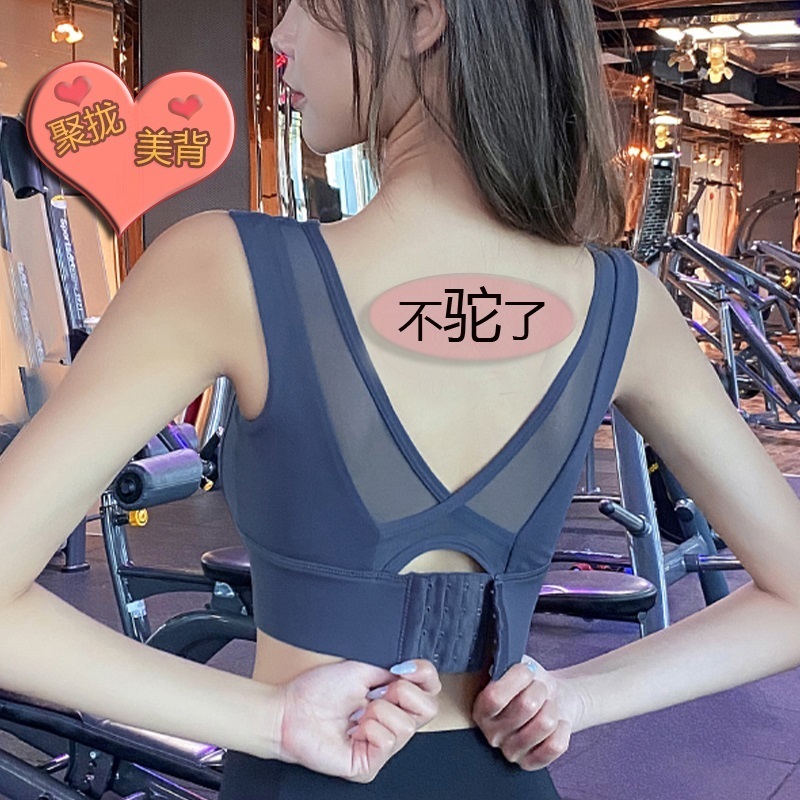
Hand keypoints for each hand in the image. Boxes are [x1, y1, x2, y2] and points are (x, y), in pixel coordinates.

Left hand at [276, 659, 441, 782]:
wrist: (290, 710)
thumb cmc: (319, 689)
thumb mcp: (363, 668)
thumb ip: (393, 668)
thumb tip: (416, 669)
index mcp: (393, 700)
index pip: (431, 689)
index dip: (425, 674)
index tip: (404, 667)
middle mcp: (391, 724)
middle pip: (429, 709)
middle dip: (402, 693)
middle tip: (375, 692)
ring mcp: (381, 747)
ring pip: (407, 726)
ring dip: (378, 711)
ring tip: (358, 714)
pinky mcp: (369, 765)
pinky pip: (387, 741)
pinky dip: (369, 729)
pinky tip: (353, 730)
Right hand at [471, 655, 586, 770]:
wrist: (552, 699)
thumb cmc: (529, 682)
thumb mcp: (512, 666)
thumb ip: (503, 661)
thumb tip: (500, 650)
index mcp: (480, 709)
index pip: (494, 697)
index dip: (516, 679)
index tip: (527, 670)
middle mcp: (491, 735)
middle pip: (525, 707)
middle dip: (539, 689)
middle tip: (538, 687)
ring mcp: (511, 752)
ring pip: (545, 724)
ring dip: (552, 707)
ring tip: (547, 704)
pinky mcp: (531, 764)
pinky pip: (556, 744)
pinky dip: (562, 727)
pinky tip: (556, 722)